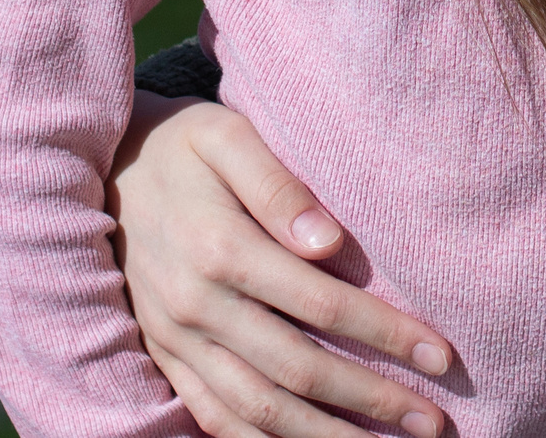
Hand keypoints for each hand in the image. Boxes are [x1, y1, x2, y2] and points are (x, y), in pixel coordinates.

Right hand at [109, 91, 455, 437]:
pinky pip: (216, 418)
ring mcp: (177, 340)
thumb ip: (276, 185)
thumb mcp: (226, 137)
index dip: (385, 335)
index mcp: (220, 250)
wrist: (104, 170)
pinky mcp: (166, 358)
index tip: (441, 355)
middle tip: (434, 422)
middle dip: (373, 401)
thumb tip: (329, 242)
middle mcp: (197, 306)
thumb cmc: (184, 147)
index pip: (320, 306)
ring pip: (259, 411)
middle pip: (298, 370)